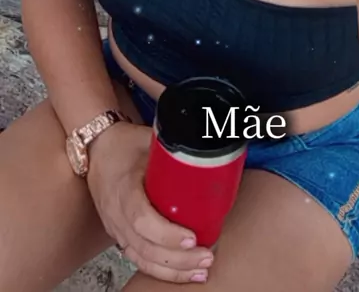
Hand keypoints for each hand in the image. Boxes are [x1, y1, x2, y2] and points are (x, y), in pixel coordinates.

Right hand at [87, 122, 214, 282]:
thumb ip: (174, 146)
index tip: (192, 238)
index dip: (167, 234)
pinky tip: (182, 273)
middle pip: (145, 247)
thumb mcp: (148, 139)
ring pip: (141, 259)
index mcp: (124, 188)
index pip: (142, 220)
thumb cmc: (124, 144)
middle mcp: (117, 214)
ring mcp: (116, 228)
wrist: (97, 149)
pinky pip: (138, 259)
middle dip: (178, 259)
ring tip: (200, 271)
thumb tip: (205, 145)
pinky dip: (160, 270)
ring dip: (172, 270)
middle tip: (207, 257)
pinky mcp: (120, 235)